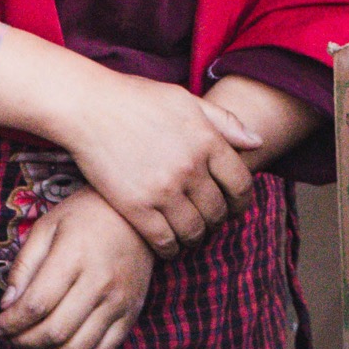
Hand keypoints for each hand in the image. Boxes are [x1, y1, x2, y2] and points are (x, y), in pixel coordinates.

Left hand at [0, 189, 153, 348]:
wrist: (138, 216)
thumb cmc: (86, 217)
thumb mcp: (47, 227)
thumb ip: (24, 266)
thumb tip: (7, 305)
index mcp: (75, 255)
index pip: (36, 304)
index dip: (10, 323)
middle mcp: (101, 282)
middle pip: (54, 332)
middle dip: (22, 343)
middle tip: (10, 339)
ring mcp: (119, 302)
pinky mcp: (131, 315)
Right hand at [63, 72, 259, 256]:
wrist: (89, 107)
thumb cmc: (137, 99)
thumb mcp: (186, 100)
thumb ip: (225, 121)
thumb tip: (258, 142)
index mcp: (206, 139)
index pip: (241, 183)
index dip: (242, 201)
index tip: (234, 206)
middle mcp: (190, 167)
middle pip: (219, 211)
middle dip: (218, 220)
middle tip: (209, 220)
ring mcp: (164, 189)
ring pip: (195, 231)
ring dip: (196, 237)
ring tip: (190, 233)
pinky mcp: (137, 208)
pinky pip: (165, 242)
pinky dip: (172, 249)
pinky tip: (169, 244)